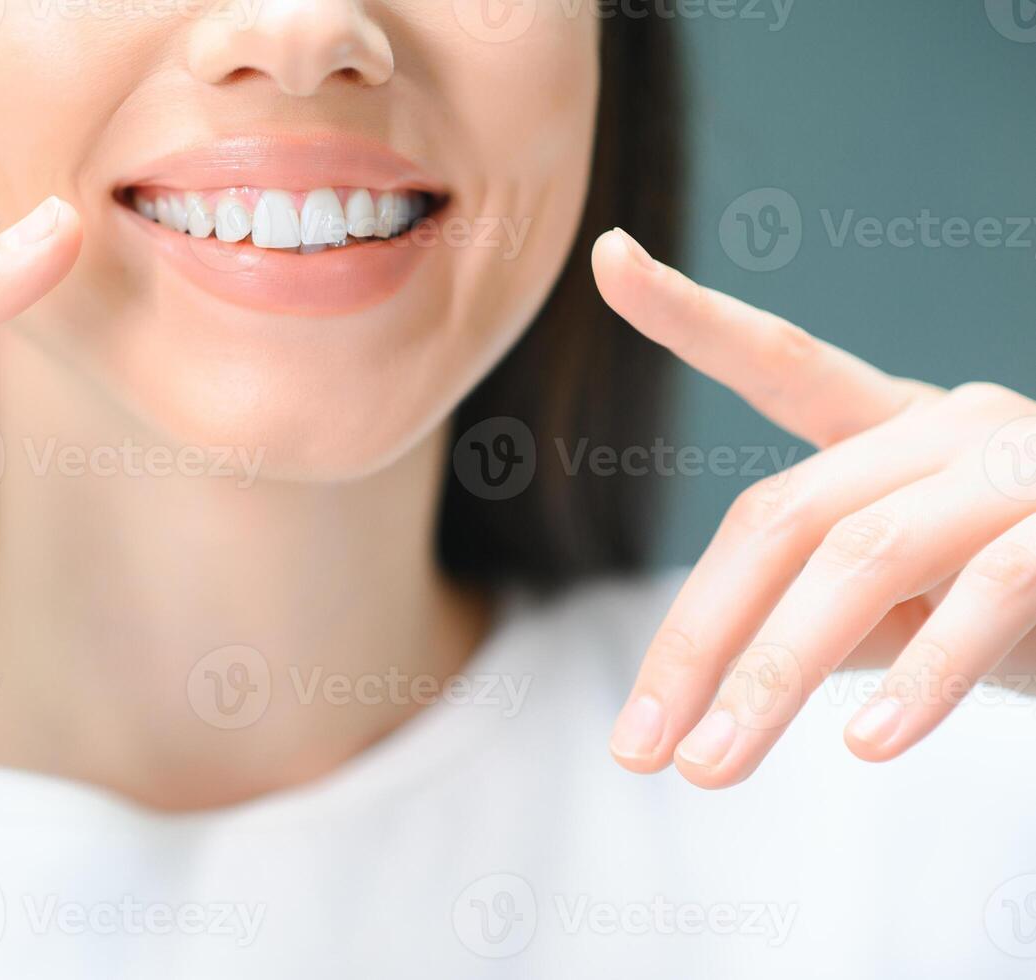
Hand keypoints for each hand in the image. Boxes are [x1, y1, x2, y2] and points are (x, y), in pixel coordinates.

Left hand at [593, 228, 1035, 788]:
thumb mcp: (917, 607)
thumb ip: (828, 618)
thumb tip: (719, 677)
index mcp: (897, 430)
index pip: (780, 361)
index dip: (691, 312)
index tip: (608, 256)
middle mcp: (948, 428)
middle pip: (780, 517)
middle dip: (697, 638)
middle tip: (639, 747)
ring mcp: (1017, 466)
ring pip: (861, 557)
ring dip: (776, 675)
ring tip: (714, 766)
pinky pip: (987, 598)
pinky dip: (922, 679)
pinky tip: (865, 747)